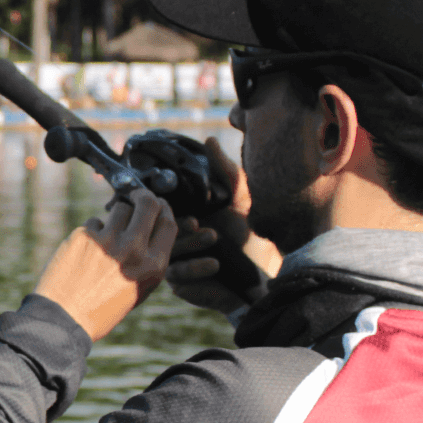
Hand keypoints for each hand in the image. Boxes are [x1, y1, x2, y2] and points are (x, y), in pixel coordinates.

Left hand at [34, 189, 177, 340]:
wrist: (64, 318)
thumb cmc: (103, 308)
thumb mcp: (138, 290)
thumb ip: (149, 260)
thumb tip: (152, 226)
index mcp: (153, 267)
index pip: (168, 223)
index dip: (164, 209)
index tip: (158, 204)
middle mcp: (133, 250)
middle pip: (148, 204)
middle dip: (143, 196)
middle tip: (135, 196)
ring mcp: (107, 241)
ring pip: (119, 208)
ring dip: (116, 214)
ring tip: (107, 235)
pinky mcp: (83, 236)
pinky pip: (94, 222)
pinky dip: (93, 232)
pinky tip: (86, 252)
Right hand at [166, 138, 276, 313]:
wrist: (261, 276)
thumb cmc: (249, 235)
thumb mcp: (240, 198)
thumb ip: (226, 170)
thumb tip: (208, 140)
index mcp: (184, 213)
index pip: (162, 204)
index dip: (164, 201)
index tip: (177, 200)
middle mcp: (175, 236)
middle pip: (160, 227)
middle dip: (178, 224)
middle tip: (195, 221)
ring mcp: (176, 259)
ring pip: (168, 249)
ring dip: (189, 243)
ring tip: (212, 238)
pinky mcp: (180, 282)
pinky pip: (178, 274)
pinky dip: (196, 267)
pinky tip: (214, 263)